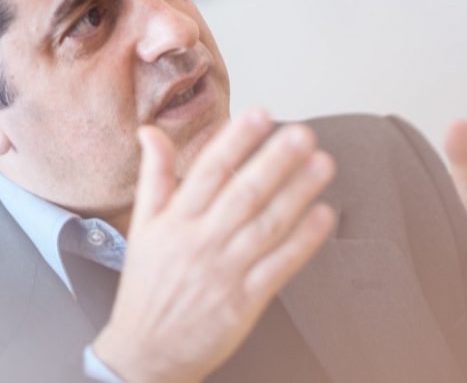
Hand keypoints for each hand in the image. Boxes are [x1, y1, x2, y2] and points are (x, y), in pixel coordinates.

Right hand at [93, 109, 336, 382]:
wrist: (144, 354)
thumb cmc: (146, 286)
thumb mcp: (142, 227)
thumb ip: (153, 176)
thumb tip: (150, 130)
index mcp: (175, 221)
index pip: (208, 171)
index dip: (235, 141)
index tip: (259, 113)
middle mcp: (200, 242)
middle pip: (243, 194)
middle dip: (275, 161)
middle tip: (303, 133)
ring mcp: (224, 272)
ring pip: (266, 225)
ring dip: (297, 193)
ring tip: (323, 164)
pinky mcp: (244, 302)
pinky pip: (278, 266)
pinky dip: (302, 241)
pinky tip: (323, 216)